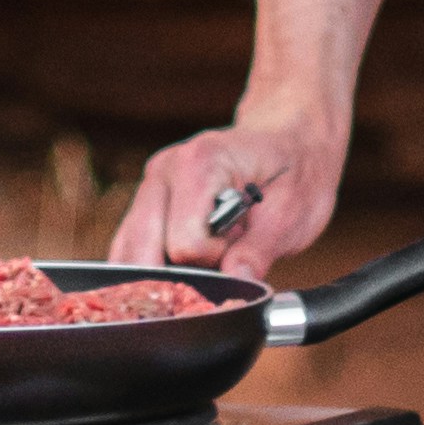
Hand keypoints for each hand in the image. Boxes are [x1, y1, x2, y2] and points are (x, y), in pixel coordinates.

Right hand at [111, 111, 344, 277]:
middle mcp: (164, 170)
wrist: (289, 142)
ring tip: (209, 253)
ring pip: (128, 254)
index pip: (185, 244)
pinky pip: (130, 247)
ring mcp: (150, 186)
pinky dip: (152, 267)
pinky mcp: (146, 202)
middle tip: (224, 254)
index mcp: (199, 163)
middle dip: (182, 274)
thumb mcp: (294, 211)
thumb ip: (260, 249)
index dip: (216, 261)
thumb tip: (235, 281)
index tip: (241, 244)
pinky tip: (186, 261)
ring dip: (165, 271)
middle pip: (144, 252)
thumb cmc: (294, 171)